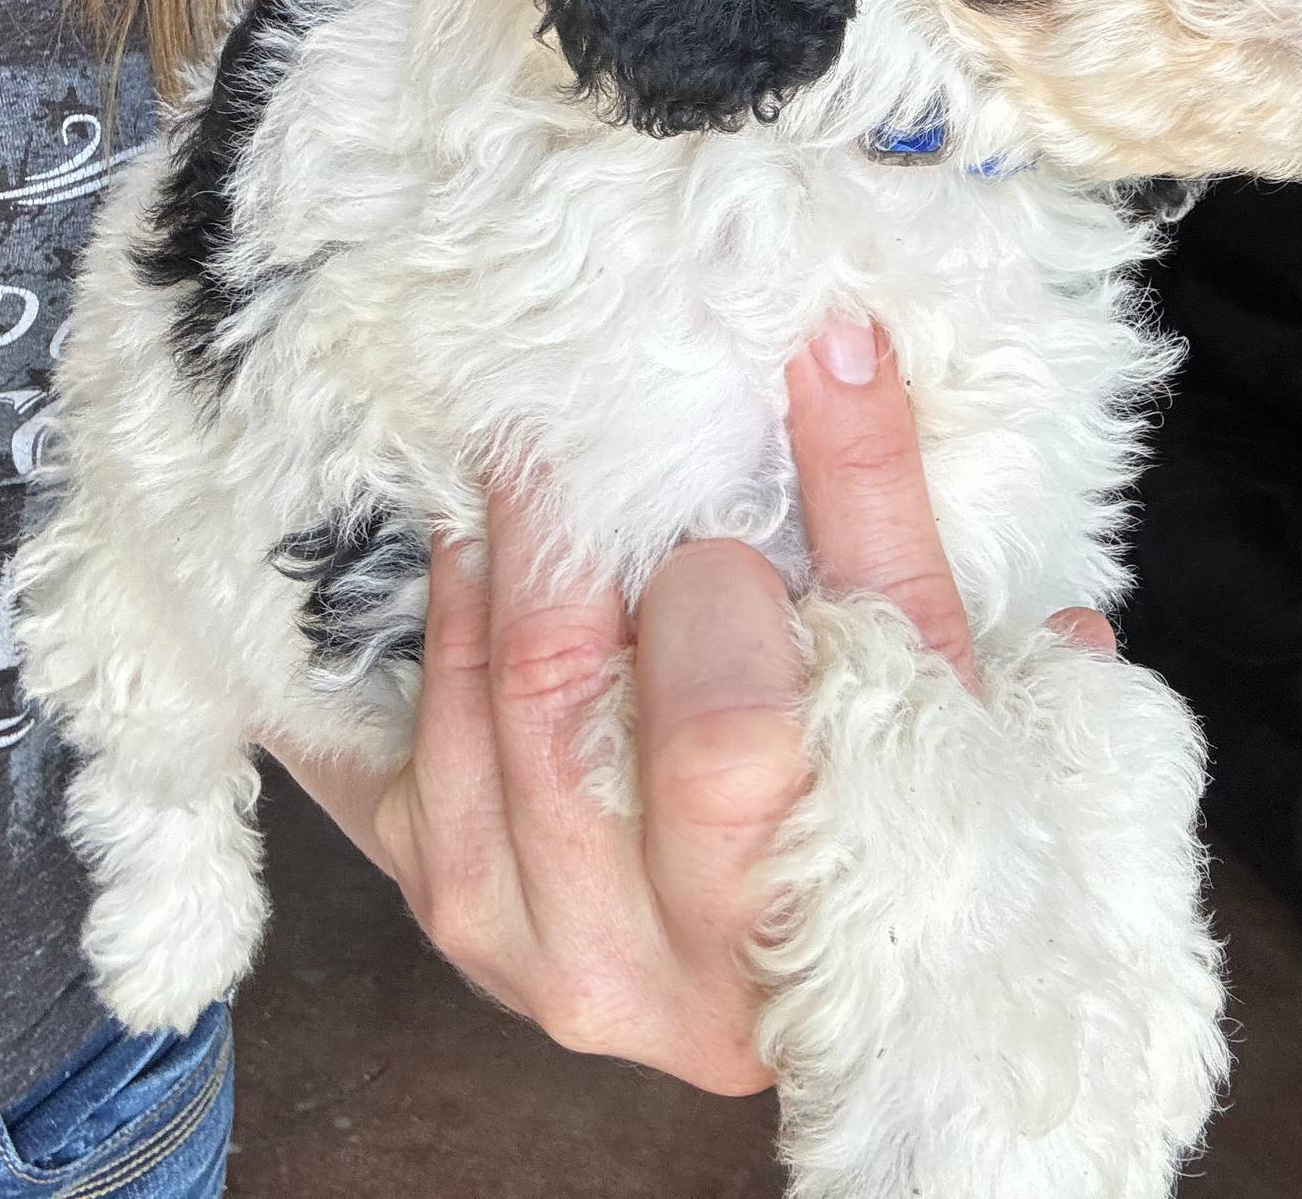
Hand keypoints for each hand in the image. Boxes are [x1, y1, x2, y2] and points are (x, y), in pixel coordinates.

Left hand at [272, 316, 1113, 1093]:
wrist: (827, 950)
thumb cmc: (900, 801)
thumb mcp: (920, 659)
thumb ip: (872, 498)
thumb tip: (831, 336)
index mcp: (778, 917)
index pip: (717, 742)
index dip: (714, 597)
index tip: (725, 519)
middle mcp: (629, 966)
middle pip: (554, 702)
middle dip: (570, 532)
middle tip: (581, 429)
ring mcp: (514, 945)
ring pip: (460, 705)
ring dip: (485, 559)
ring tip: (524, 472)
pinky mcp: (443, 908)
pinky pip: (382, 750)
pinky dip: (421, 633)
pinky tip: (456, 554)